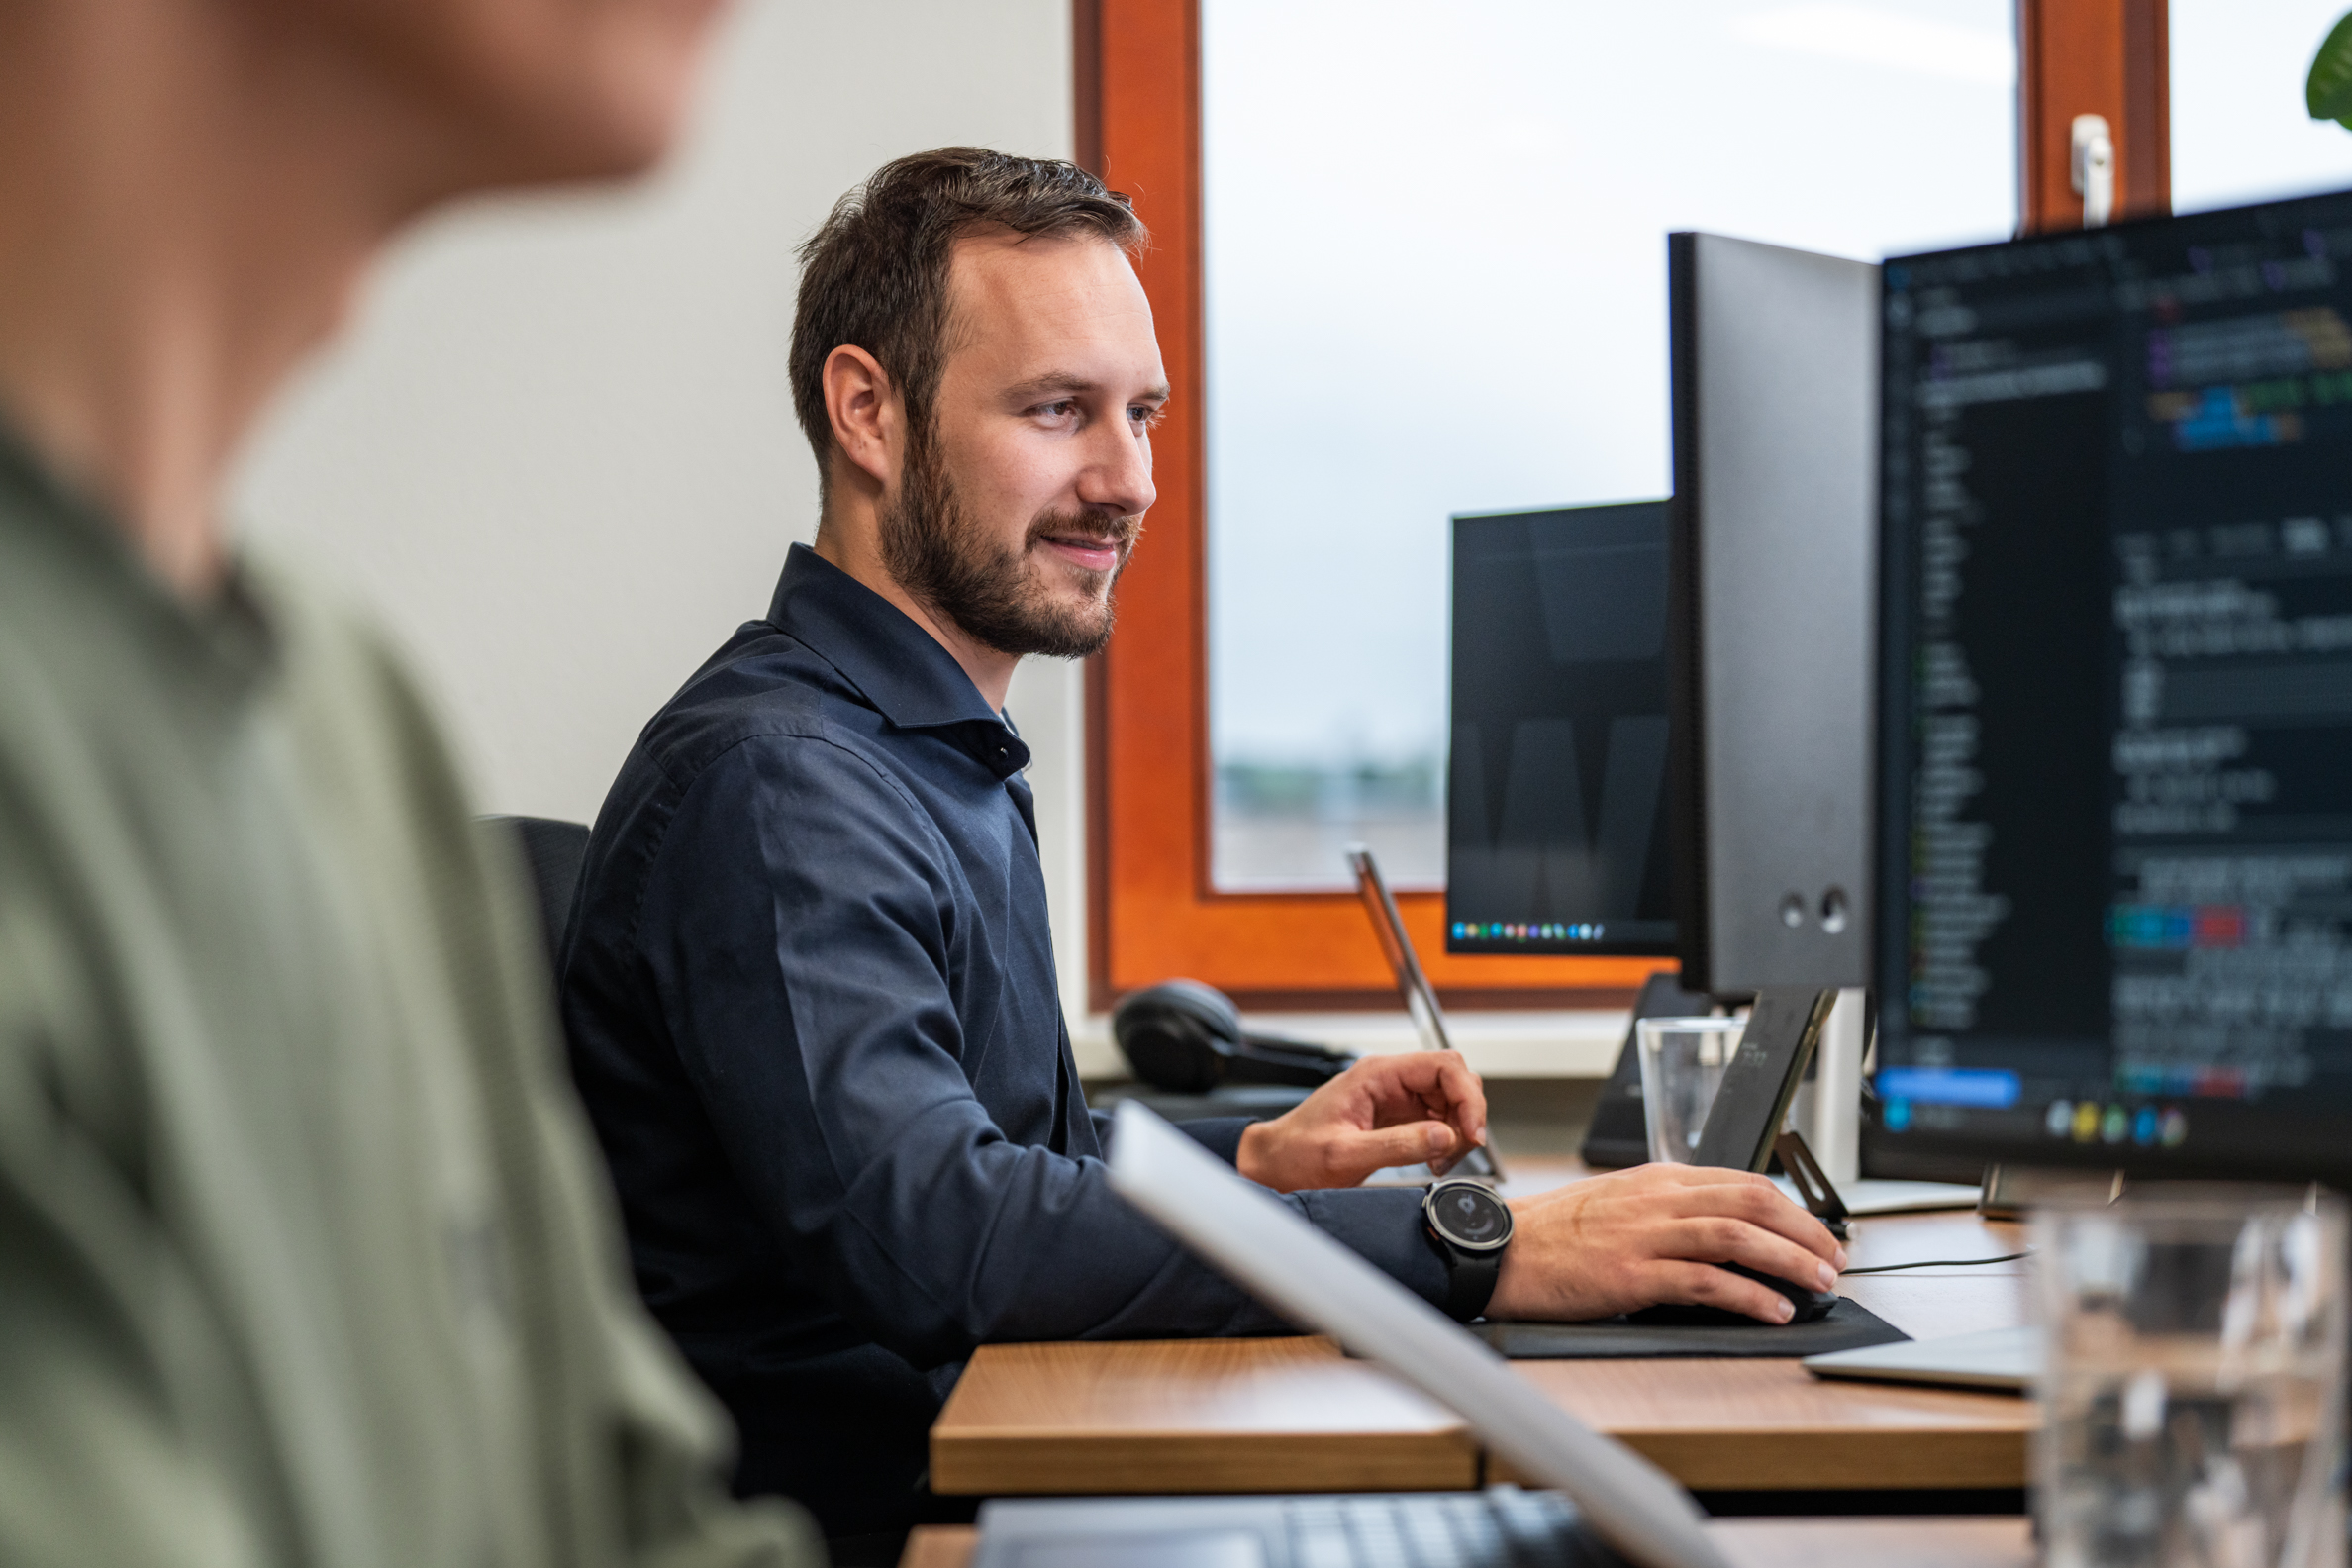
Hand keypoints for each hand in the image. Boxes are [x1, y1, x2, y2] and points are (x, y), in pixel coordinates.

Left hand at [1235, 1052, 1488, 1191]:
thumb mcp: (1345, 1154)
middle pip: (1453, 1081)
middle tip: (1458, 1151)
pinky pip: (1436, 1119)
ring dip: (1456, 1130)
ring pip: (1449, 1101)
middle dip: (1466, 1115)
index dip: (1467, 1097)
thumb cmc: (1297, 1153)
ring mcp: (1394, 1097)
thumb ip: (1397, 1145)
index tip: (1471, 1133)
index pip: (1443, 1066)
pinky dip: (1444, 1140)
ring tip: (1440, 1161)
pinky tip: (1432, 1160)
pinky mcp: (1395, 1117)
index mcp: (1376, 1074)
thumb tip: (1445, 1136)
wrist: (1275, 1163)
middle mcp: (1389, 1080)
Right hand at [1486, 1164, 1847, 1323]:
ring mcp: (1645, 1234)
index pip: (1742, 1181)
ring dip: (1789, 1260)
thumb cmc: (1555, 1234)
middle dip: (1804, 1230)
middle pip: (1751, 1200)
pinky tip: (1772, 1308)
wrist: (1502, 1250)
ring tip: (1818, 1283)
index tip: (1816, 1233)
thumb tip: (1724, 1233)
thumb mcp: (1618, 1204)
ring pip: (1737, 1235)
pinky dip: (1748, 1295)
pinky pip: (1705, 1280)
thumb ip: (1668, 1210)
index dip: (1791, 1208)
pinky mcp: (1632, 1273)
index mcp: (1657, 1179)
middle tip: (1833, 1258)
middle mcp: (1657, 1199)